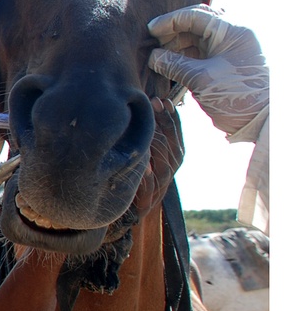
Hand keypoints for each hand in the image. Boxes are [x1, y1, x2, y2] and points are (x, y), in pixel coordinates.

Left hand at [133, 98, 184, 219]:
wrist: (132, 210)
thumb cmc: (138, 176)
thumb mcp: (147, 155)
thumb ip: (152, 137)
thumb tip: (150, 108)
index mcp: (174, 157)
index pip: (177, 135)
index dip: (172, 117)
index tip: (165, 100)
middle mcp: (171, 169)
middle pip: (173, 144)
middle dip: (165, 122)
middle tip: (155, 103)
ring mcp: (161, 184)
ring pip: (165, 162)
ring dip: (158, 142)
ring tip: (151, 122)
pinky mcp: (148, 199)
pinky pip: (150, 185)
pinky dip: (147, 175)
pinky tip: (144, 164)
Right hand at [148, 5, 268, 138]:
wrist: (259, 120)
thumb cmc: (236, 96)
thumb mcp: (201, 78)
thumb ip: (174, 64)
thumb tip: (152, 57)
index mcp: (232, 30)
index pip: (195, 15)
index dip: (170, 21)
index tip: (150, 30)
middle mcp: (232, 35)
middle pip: (197, 23)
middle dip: (173, 31)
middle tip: (153, 42)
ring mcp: (229, 48)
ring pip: (197, 37)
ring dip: (177, 44)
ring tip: (159, 57)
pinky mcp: (225, 62)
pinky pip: (200, 52)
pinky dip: (184, 56)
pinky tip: (169, 64)